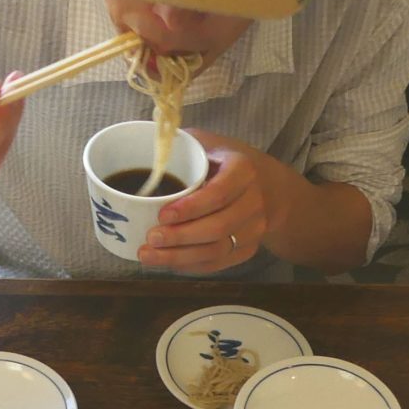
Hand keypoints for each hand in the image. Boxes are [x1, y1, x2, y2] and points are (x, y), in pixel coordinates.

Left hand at [137, 129, 274, 273]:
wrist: (265, 186)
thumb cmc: (223, 162)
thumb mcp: (207, 142)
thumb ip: (179, 144)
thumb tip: (143, 147)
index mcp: (243, 170)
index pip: (218, 193)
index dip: (190, 208)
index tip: (162, 214)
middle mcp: (254, 202)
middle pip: (218, 227)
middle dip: (180, 237)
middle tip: (149, 238)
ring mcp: (254, 229)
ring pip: (217, 250)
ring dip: (180, 257)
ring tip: (148, 255)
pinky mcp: (247, 249)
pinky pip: (218, 264)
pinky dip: (190, 266)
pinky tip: (167, 263)